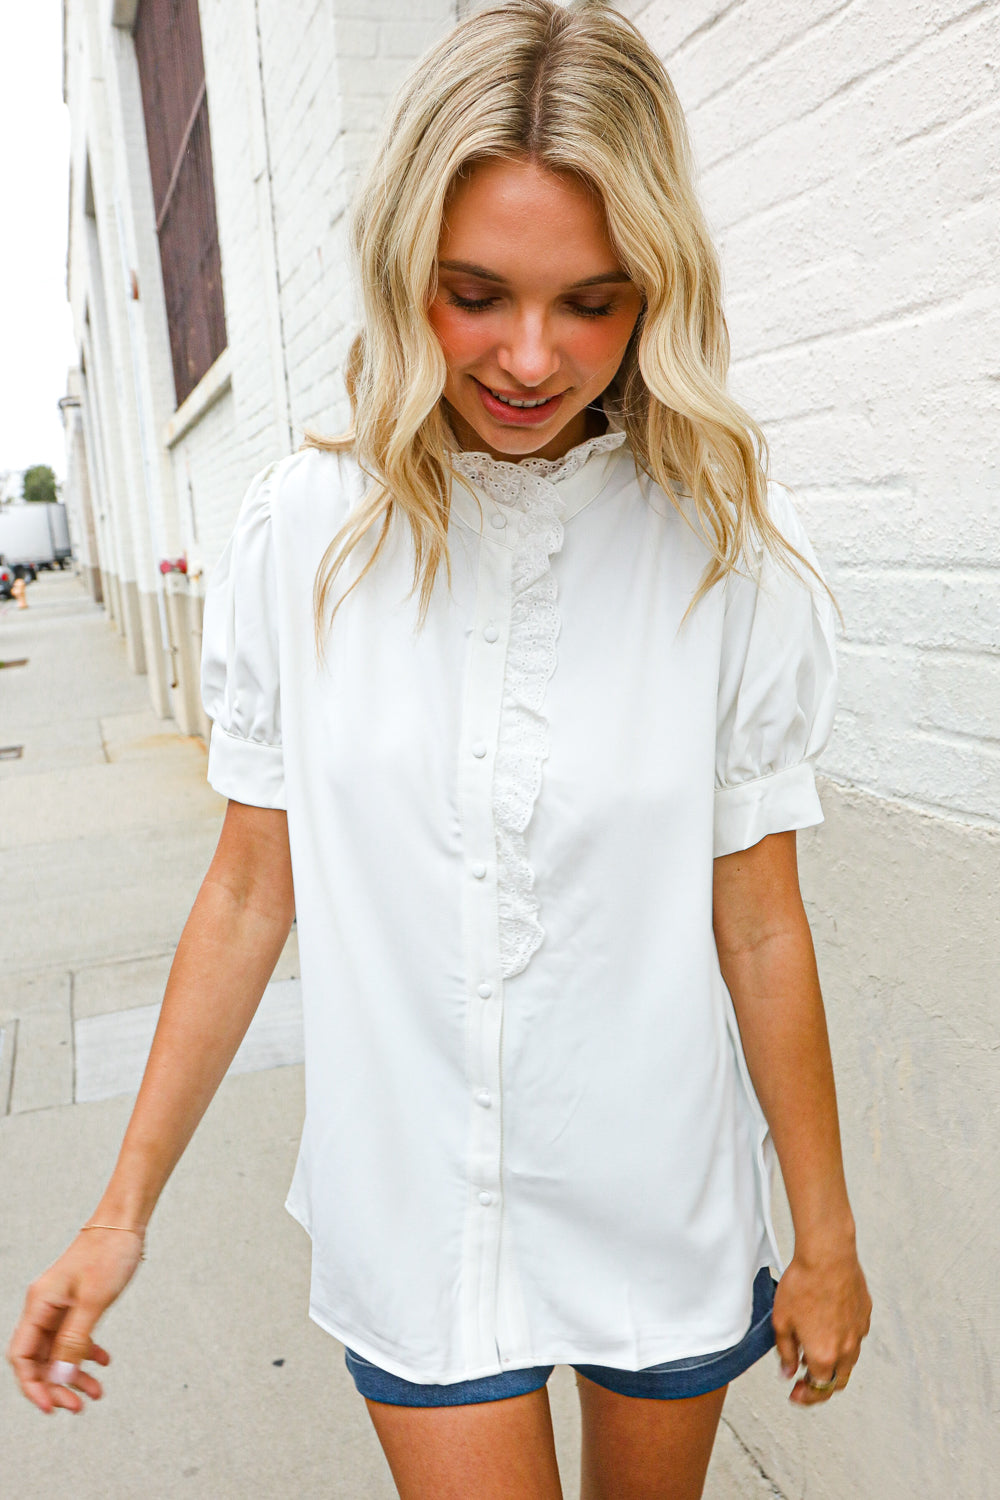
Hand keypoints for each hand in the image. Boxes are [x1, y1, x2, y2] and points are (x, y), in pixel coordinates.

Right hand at [6, 1227, 144, 1413]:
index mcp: (40, 1304)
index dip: (33, 1386)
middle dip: (57, 1386)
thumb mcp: (94, 1301)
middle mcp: (45, 1307)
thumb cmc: (109, 1252)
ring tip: (96, 1393)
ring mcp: (61, 1305)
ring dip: (74, 1374)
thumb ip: (74, 1340)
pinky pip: (75, 1337)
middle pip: (40, 1359)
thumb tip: (60, 1379)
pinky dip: (86, 1353)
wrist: (125, 1221)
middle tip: (79, 1406)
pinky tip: (103, 1361)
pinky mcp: (77, 1303)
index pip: (23, 1357)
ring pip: (59, 1351)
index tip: (52, 1408)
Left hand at [772, 1243, 871, 1405]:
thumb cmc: (803, 1284)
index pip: (818, 1389)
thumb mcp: (782, 1321)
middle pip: (838, 1381)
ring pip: (849, 1359)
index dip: (805, 1395)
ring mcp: (859, 1331)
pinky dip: (842, 1339)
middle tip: (805, 1378)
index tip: (796, 1393)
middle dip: (822, 1385)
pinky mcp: (865, 1314)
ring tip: (812, 1347)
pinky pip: (855, 1335)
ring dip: (833, 1362)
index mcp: (825, 1356)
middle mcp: (847, 1349)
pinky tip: (827, 1323)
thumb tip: (788, 1371)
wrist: (827, 1255)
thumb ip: (786, 1352)